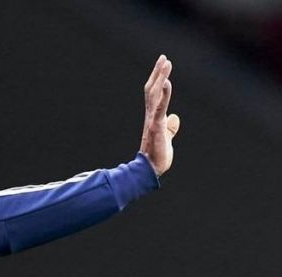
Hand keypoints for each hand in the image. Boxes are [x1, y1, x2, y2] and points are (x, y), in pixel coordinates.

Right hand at [140, 55, 180, 175]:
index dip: (157, 79)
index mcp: (153, 117)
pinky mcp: (156, 126)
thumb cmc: (157, 156)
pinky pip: (159, 107)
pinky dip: (163, 94)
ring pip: (155, 94)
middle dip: (157, 73)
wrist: (150, 170)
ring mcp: (153, 120)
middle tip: (163, 58)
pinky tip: (166, 82)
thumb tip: (175, 118)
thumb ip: (170, 127)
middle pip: (152, 90)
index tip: (163, 64)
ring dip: (160, 77)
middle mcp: (151, 116)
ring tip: (166, 63)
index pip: (154, 94)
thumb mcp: (166, 138)